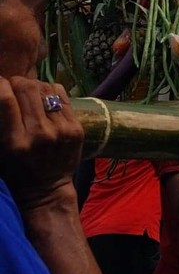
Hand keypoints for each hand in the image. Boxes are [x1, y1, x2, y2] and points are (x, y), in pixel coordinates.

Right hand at [0, 77, 83, 207]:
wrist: (46, 191)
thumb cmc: (16, 171)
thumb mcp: (0, 150)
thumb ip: (1, 121)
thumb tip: (3, 91)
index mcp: (15, 142)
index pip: (7, 100)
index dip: (1, 85)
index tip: (0, 83)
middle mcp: (39, 134)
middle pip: (27, 88)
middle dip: (17, 82)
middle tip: (14, 87)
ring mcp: (60, 130)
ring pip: (45, 88)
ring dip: (34, 86)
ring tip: (29, 94)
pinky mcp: (76, 128)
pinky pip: (62, 95)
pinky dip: (50, 92)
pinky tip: (45, 100)